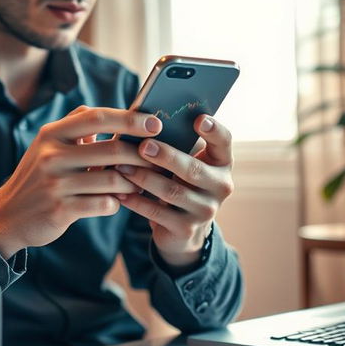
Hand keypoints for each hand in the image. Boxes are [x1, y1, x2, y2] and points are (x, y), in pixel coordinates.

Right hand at [0, 106, 163, 257]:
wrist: (9, 214)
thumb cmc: (39, 175)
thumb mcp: (48, 145)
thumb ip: (77, 126)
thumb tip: (118, 115)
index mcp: (52, 134)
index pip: (96, 117)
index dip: (129, 119)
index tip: (154, 122)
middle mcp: (52, 156)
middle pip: (111, 149)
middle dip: (141, 155)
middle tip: (157, 160)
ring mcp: (56, 184)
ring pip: (113, 179)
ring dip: (133, 183)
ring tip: (140, 183)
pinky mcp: (61, 209)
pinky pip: (104, 204)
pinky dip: (116, 202)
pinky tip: (117, 201)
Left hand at [115, 114, 233, 270]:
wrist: (183, 228)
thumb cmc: (179, 181)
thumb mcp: (184, 161)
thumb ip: (176, 142)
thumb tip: (143, 116)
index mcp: (222, 163)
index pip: (224, 142)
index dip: (214, 130)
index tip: (198, 119)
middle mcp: (221, 186)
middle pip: (194, 169)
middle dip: (167, 157)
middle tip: (143, 146)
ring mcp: (205, 210)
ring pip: (172, 192)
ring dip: (144, 178)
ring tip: (121, 167)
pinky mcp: (186, 230)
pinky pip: (158, 214)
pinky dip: (137, 202)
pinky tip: (120, 193)